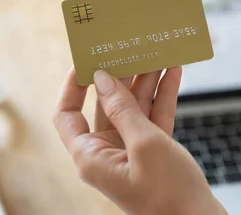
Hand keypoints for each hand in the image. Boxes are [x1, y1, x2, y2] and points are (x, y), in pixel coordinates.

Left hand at [53, 67, 225, 214]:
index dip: (73, 86)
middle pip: (106, 104)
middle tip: (130, 46)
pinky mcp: (154, 152)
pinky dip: (163, 95)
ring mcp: (132, 151)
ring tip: (157, 51)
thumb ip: (123, 109)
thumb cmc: (170, 195)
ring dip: (146, 80)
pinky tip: (173, 71)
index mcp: (91, 156)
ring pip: (134, 107)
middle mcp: (107, 152)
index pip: (67, 114)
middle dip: (120, 75)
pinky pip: (154, 116)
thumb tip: (103, 78)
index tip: (87, 60)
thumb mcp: (145, 145)